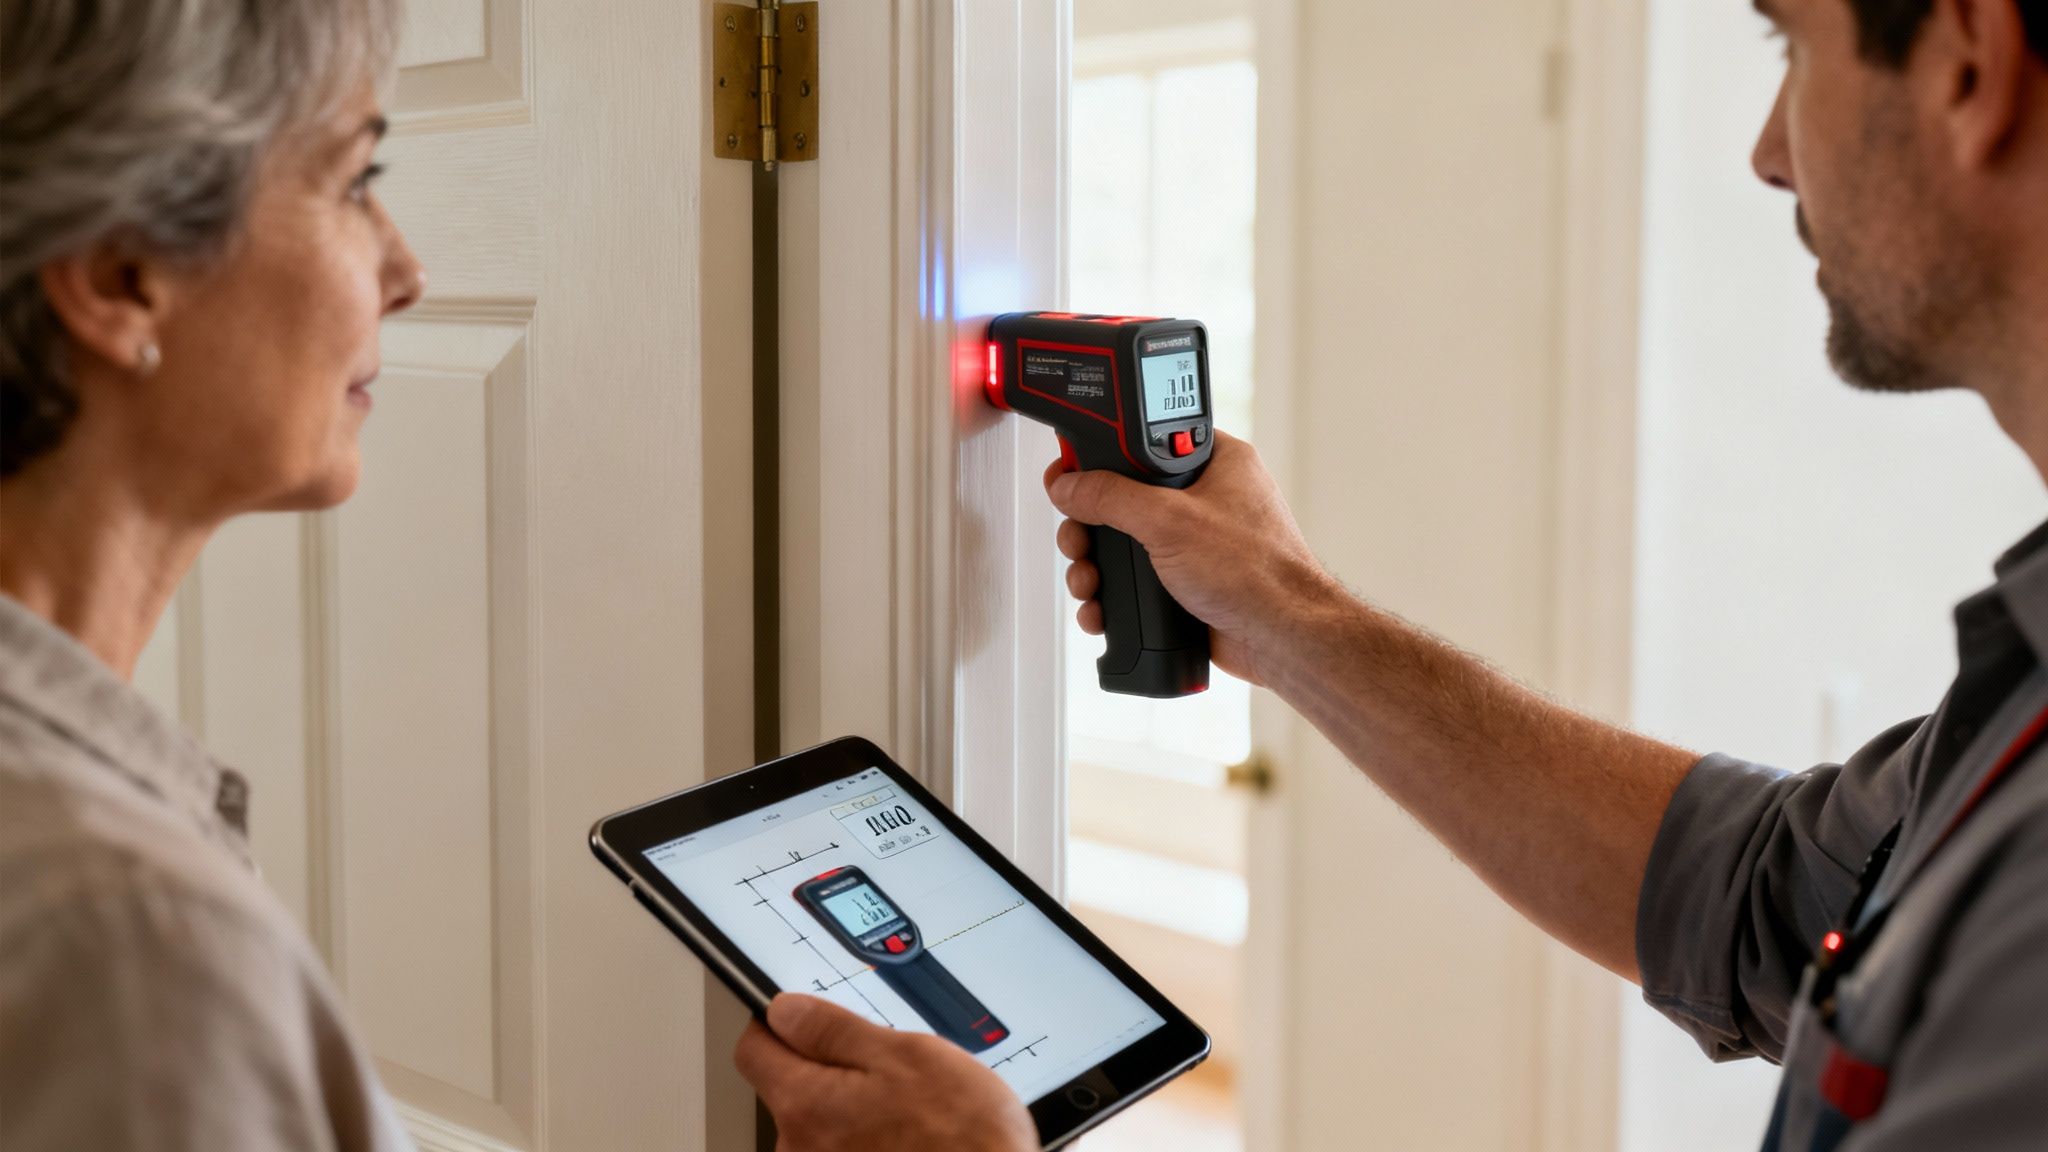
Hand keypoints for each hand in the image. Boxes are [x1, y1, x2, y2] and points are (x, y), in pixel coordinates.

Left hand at [735, 994, 1036, 1151]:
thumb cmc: (964, 1137)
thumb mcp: (907, 1056)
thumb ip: (835, 1031)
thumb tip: (784, 1010)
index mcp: (806, 1105)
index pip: (754, 1049)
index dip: (777, 1023)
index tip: (803, 1015)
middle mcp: (800, 1150)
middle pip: (789, 1087)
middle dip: (829, 1069)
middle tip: (886, 1065)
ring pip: (822, 1120)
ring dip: (853, 1106)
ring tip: (909, 1108)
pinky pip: (842, 1148)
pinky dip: (867, 1137)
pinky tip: (909, 1136)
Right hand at [1045, 430, 1335, 685]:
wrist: (1283, 639)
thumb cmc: (1257, 572)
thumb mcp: (1170, 520)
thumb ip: (1111, 497)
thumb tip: (1071, 485)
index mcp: (1213, 462)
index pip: (1143, 441)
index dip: (1103, 454)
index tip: (1072, 470)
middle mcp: (1203, 499)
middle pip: (1121, 497)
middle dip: (1089, 526)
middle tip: (1077, 539)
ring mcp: (1193, 545)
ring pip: (1122, 545)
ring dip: (1093, 566)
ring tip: (1088, 582)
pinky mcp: (1184, 584)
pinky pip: (1134, 582)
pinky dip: (1112, 597)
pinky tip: (1101, 611)